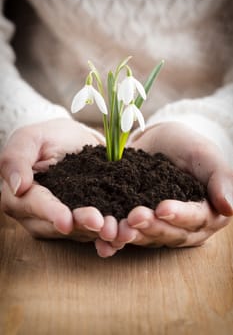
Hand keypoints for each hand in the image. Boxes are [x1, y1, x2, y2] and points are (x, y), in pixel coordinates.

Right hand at [0, 118, 117, 256]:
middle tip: (100, 223)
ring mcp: (61, 220)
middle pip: (58, 225)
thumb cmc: (48, 137)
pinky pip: (93, 231)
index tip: (66, 221)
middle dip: (80, 225)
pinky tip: (122, 235)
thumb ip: (16, 158)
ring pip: (78, 231)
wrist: (71, 140)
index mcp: (20, 195)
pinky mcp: (81, 221)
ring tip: (115, 231)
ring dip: (97, 233)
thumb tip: (16, 187)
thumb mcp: (29, 138)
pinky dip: (107, 235)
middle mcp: (38, 214)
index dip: (51, 213)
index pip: (35, 205)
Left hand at [111, 122, 232, 248]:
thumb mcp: (205, 155)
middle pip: (171, 234)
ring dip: (132, 236)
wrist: (161, 141)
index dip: (180, 215)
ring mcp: (161, 227)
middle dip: (152, 227)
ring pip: (148, 238)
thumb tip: (230, 208)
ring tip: (116, 230)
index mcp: (207, 212)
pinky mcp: (139, 224)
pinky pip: (129, 233)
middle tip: (134, 217)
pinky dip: (116, 239)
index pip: (196, 218)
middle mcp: (185, 226)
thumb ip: (221, 178)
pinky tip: (102, 240)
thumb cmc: (188, 146)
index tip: (163, 207)